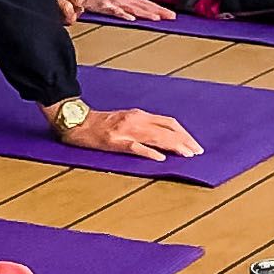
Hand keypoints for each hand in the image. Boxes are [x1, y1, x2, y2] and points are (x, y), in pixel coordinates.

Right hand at [60, 107, 203, 160]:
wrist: (76, 122)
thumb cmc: (100, 123)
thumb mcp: (125, 119)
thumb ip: (143, 126)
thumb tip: (163, 139)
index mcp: (139, 115)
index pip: (169, 123)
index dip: (184, 133)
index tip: (194, 144)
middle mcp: (135, 120)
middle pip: (167, 129)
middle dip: (185, 141)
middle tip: (197, 152)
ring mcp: (125, 131)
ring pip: (156, 137)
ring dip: (174, 146)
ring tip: (187, 155)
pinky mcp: (115, 142)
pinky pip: (136, 147)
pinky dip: (150, 152)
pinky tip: (161, 158)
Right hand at [83, 0, 178, 21]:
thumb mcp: (121, 0)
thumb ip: (134, 7)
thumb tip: (149, 15)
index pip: (148, 3)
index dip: (161, 9)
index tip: (173, 16)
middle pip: (144, 5)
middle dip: (158, 11)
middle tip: (171, 17)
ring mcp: (115, 1)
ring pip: (132, 8)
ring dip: (145, 13)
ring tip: (156, 19)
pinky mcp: (104, 6)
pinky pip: (114, 11)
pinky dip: (123, 15)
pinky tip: (131, 20)